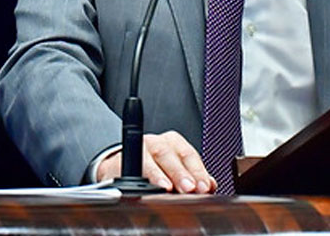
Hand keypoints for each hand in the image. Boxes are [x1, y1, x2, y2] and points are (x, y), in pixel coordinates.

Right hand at [96, 131, 216, 193]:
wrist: (119, 166)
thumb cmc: (153, 167)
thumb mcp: (174, 168)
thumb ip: (194, 176)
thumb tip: (210, 185)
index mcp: (174, 142)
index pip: (189, 156)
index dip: (198, 172)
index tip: (205, 187)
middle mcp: (157, 142)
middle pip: (171, 156)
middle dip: (182, 174)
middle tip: (191, 188)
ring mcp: (138, 149)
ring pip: (151, 160)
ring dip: (160, 175)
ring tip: (168, 188)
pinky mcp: (121, 160)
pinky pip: (131, 167)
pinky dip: (138, 177)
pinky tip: (143, 187)